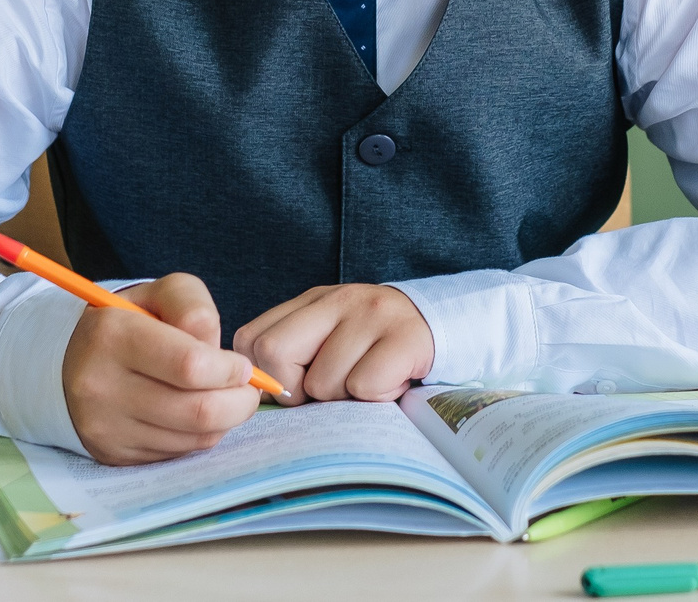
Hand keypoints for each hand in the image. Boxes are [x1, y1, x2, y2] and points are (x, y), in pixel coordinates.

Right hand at [61, 274, 262, 465]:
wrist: (72, 361)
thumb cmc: (131, 322)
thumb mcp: (161, 294)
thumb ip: (195, 309)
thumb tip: (221, 357)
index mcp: (113, 335)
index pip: (191, 366)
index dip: (230, 370)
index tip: (242, 365)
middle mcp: (101, 385)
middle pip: (197, 412)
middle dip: (238, 403)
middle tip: (247, 390)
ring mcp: (105, 426)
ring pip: (192, 439)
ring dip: (223, 421)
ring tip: (224, 399)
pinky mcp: (113, 454)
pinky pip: (176, 454)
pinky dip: (197, 436)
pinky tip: (194, 415)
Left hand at [234, 283, 434, 404]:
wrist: (446, 327)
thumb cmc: (376, 349)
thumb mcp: (331, 339)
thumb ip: (292, 356)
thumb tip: (255, 397)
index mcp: (311, 301)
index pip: (251, 340)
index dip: (267, 376)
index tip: (298, 386)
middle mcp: (338, 299)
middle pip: (273, 352)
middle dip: (295, 389)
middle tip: (329, 390)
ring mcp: (372, 314)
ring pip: (322, 381)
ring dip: (344, 397)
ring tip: (369, 380)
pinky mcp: (404, 337)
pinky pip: (365, 385)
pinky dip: (376, 397)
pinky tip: (391, 382)